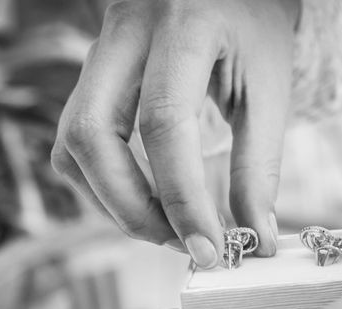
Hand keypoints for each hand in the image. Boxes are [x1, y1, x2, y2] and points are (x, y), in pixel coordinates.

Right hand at [51, 0, 299, 267]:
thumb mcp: (269, 92)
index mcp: (183, 26)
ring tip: (167, 227)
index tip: (210, 249)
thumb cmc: (255, 32)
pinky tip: (146, 198)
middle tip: (181, 244)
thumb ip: (259, 168)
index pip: (164, 125)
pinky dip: (105, 183)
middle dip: (132, 209)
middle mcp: (126, 33)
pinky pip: (77, 140)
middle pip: (93, 136)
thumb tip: (257, 240)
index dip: (183, 200)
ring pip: (73, 143)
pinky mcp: (93, 75)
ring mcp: (100, 52)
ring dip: (113, 202)